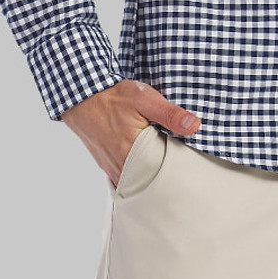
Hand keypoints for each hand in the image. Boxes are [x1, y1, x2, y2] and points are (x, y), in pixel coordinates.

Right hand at [60, 79, 200, 188]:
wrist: (83, 97)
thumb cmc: (114, 97)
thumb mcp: (145, 99)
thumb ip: (169, 114)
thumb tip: (194, 126)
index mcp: (132, 154)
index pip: (161, 175)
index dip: (176, 173)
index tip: (189, 169)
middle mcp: (120, 166)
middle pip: (149, 181)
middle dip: (164, 178)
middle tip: (182, 173)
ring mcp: (112, 167)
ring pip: (136, 180)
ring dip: (150, 176)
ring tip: (167, 169)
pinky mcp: (107, 164)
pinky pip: (126, 176)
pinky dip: (137, 173)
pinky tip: (147, 165)